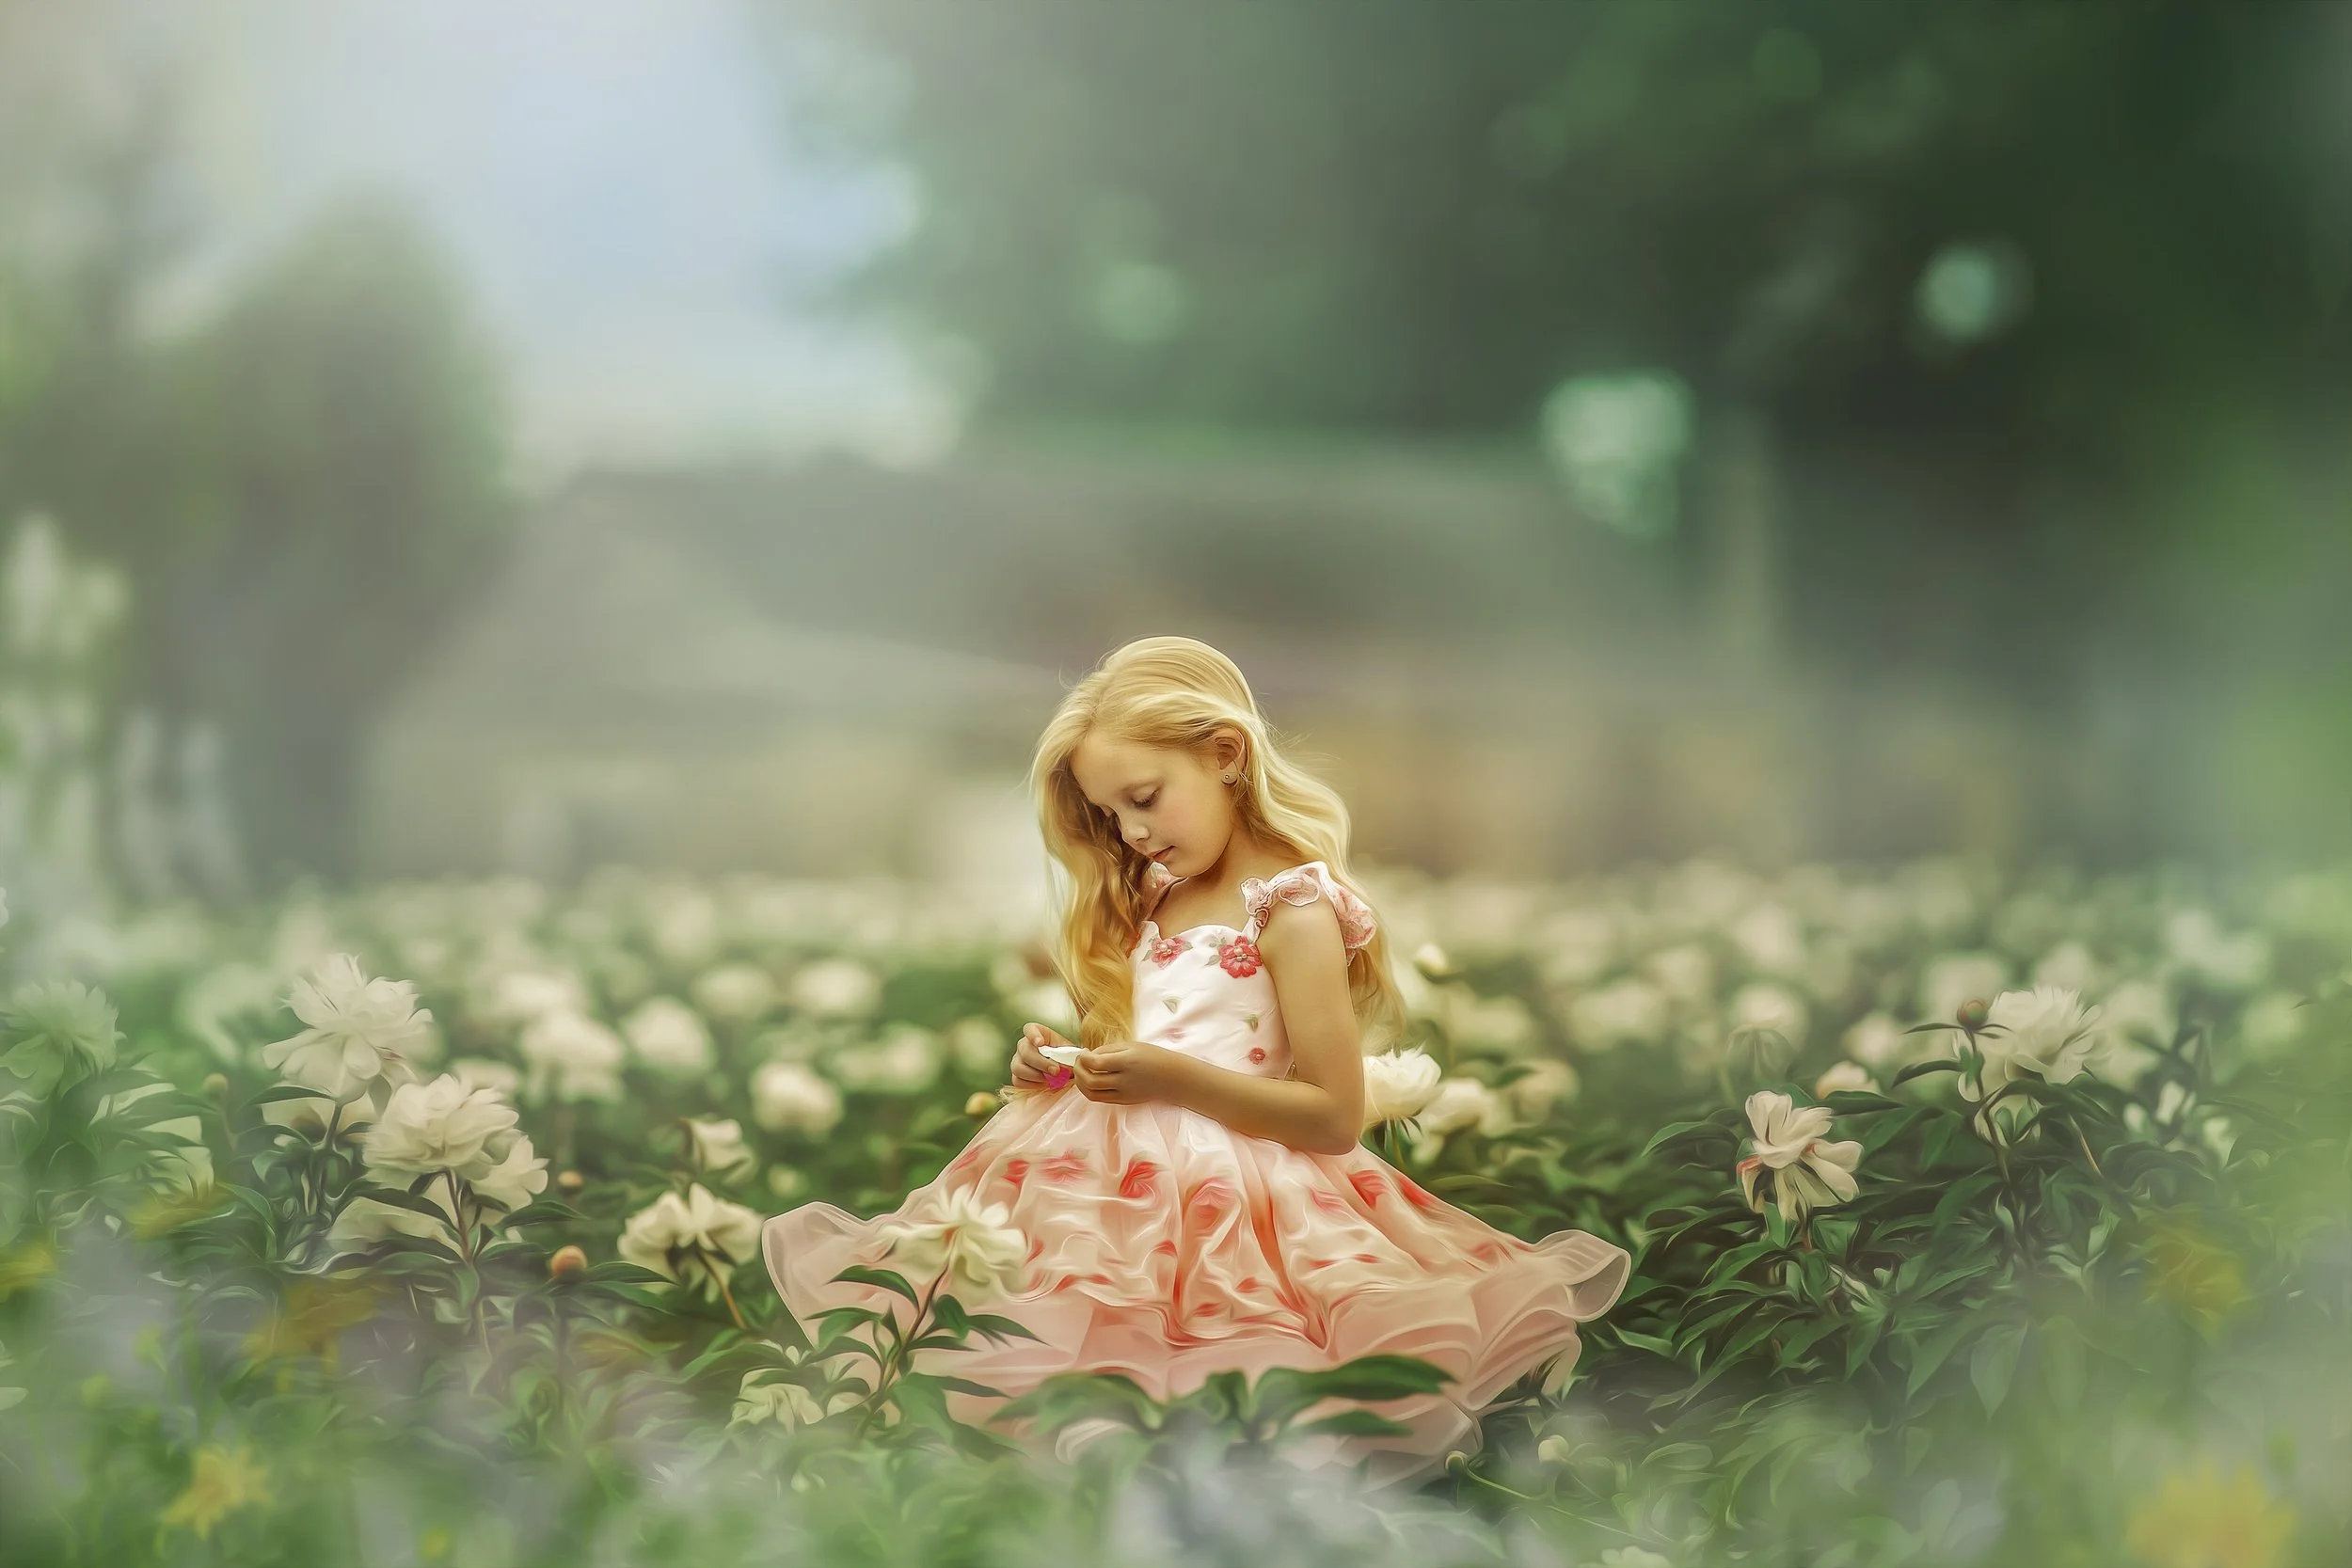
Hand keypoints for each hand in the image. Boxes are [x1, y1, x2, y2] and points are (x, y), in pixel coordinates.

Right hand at [1010, 1022, 1077, 1091]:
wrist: (1064, 1070)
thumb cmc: (1066, 1057)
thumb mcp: (1069, 1053)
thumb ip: (1067, 1058)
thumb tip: (1062, 1067)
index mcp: (1038, 1033)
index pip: (1030, 1029)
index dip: (1033, 1035)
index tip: (1040, 1043)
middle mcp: (1024, 1045)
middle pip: (1025, 1052)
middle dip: (1041, 1063)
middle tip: (1056, 1071)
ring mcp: (1017, 1060)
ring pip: (1018, 1068)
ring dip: (1036, 1076)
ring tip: (1050, 1079)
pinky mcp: (1016, 1075)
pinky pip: (1018, 1081)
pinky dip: (1032, 1085)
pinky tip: (1044, 1084)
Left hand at [1072, 1038, 1188, 1106]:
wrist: (1172, 1077)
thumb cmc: (1152, 1057)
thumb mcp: (1131, 1046)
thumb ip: (1107, 1050)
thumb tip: (1087, 1056)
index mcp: (1126, 1062)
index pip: (1095, 1063)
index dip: (1083, 1057)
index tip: (1083, 1052)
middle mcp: (1123, 1081)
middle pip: (1090, 1081)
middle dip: (1078, 1071)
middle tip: (1079, 1061)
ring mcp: (1123, 1094)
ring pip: (1091, 1094)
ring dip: (1080, 1084)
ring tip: (1081, 1072)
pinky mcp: (1123, 1102)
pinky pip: (1100, 1099)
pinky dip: (1090, 1090)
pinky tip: (1090, 1080)